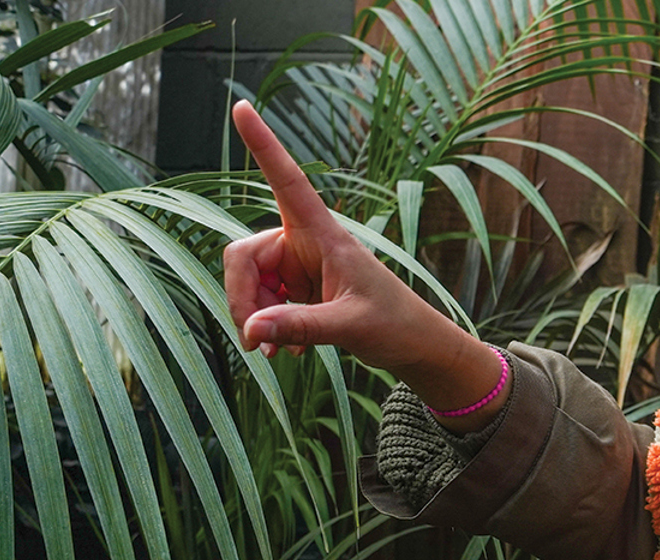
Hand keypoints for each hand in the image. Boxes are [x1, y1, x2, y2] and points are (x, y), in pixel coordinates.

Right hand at [225, 102, 503, 423]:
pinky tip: (289, 353)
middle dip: (242, 299)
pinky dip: (269, 327)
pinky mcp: (298, 290)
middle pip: (243, 256)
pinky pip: (263, 302)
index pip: (287, 180)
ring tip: (274, 354)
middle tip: (254, 343)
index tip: (242, 105)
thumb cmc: (396, 326)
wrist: (417, 347)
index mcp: (324, 234)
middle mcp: (305, 243)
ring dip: (255, 319)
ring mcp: (299, 267)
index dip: (263, 144)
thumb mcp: (349, 326)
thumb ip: (300, 327)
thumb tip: (252, 331)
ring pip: (249, 283)